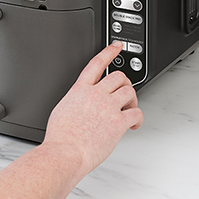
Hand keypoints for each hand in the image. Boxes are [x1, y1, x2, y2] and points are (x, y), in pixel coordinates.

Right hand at [42, 42, 142, 176]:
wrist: (65, 152)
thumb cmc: (60, 138)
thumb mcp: (62, 109)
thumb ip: (75, 101)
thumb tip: (79, 104)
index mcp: (80, 90)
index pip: (96, 64)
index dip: (108, 52)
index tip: (116, 46)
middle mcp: (96, 94)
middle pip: (118, 77)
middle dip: (125, 83)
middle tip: (125, 94)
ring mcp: (108, 107)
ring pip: (130, 91)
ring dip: (133, 99)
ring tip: (129, 110)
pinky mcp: (118, 122)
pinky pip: (137, 113)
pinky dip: (138, 119)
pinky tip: (133, 125)